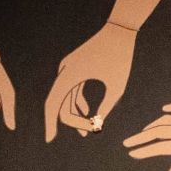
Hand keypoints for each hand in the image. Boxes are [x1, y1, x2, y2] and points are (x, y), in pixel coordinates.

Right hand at [44, 21, 135, 138]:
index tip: (50, 139)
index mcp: (69, 75)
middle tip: (87, 133)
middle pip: (60, 102)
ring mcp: (68, 68)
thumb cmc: (120, 57)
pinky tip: (87, 114)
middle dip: (71, 120)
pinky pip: (73, 88)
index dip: (49, 123)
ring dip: (75, 113)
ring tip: (87, 131)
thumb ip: (106, 106)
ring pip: (66, 96)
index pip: (53, 104)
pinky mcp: (76, 66)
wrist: (120, 30)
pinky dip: (78, 102)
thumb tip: (97, 124)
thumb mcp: (117, 86)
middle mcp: (64, 71)